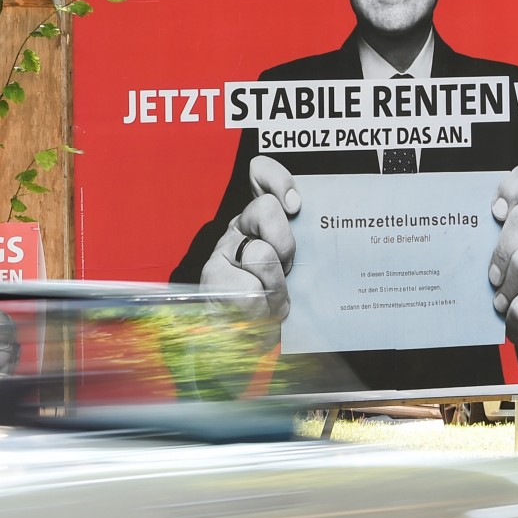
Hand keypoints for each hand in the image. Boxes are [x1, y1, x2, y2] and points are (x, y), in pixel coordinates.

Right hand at [201, 155, 299, 320]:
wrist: (243, 343)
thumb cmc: (276, 303)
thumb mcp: (300, 270)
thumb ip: (304, 242)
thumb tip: (302, 220)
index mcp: (261, 218)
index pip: (260, 174)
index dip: (278, 180)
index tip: (294, 205)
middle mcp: (240, 228)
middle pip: (266, 209)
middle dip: (285, 243)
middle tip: (285, 268)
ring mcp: (223, 251)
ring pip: (261, 253)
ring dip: (275, 284)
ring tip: (272, 298)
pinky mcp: (212, 278)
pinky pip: (248, 288)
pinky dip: (260, 307)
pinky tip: (257, 312)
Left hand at [489, 163, 517, 378]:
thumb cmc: (505, 291)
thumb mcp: (486, 262)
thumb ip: (474, 244)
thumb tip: (437, 236)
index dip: (513, 187)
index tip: (495, 210)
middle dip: (501, 249)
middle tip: (491, 276)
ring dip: (507, 287)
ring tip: (500, 300)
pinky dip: (514, 314)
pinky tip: (512, 315)